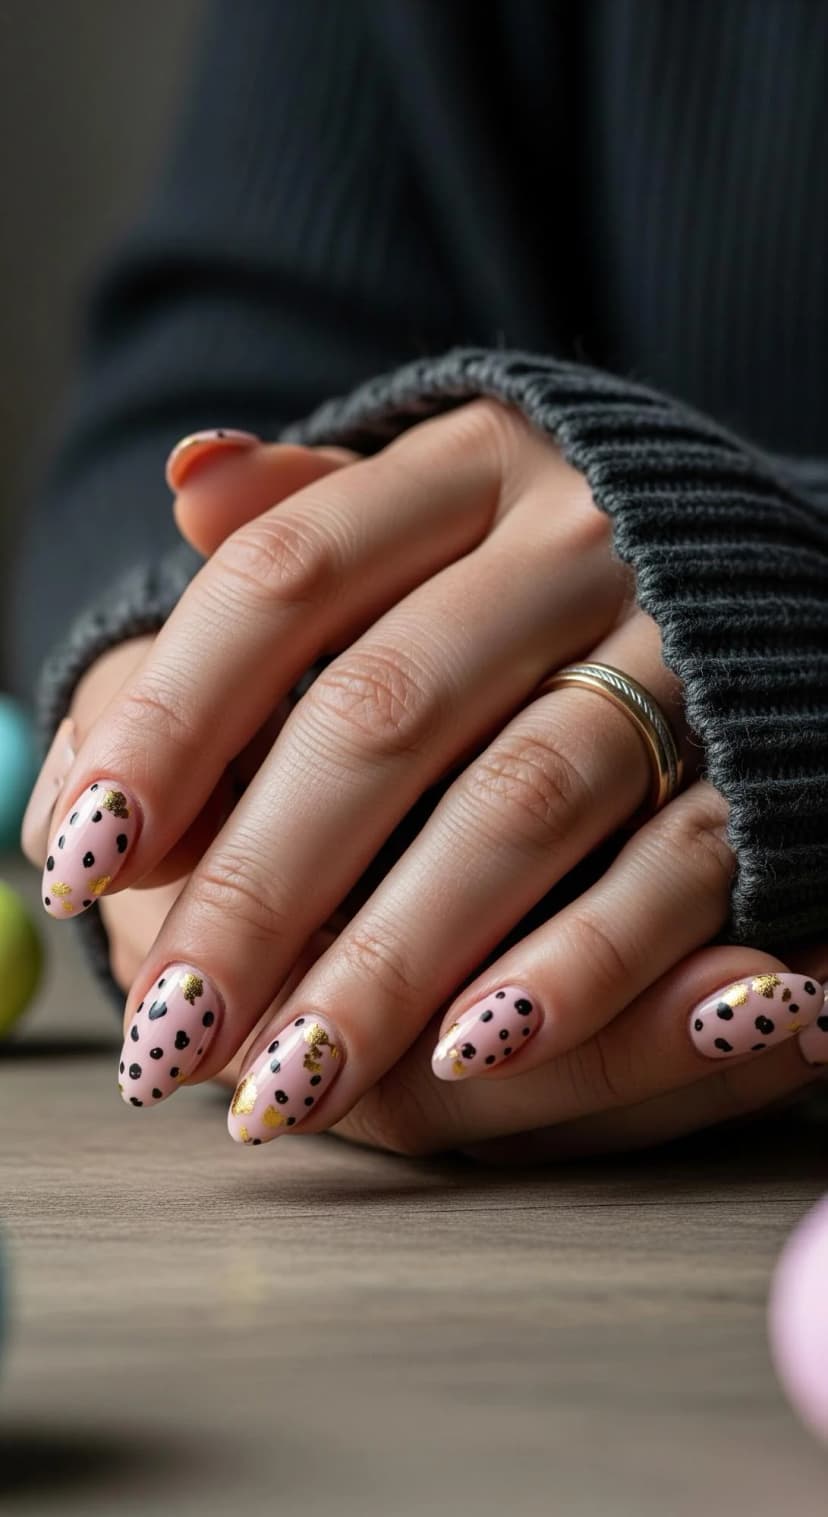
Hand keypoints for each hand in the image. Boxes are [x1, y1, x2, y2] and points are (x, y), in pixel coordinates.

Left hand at [29, 404, 826, 1140]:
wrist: (764, 564)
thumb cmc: (543, 561)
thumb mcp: (433, 506)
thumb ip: (305, 516)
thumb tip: (184, 476)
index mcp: (464, 466)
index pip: (281, 582)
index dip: (170, 724)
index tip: (74, 857)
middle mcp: (571, 538)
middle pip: (380, 712)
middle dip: (261, 885)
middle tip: (168, 1029)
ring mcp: (676, 642)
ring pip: (517, 806)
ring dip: (394, 956)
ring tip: (288, 1083)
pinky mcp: (759, 751)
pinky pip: (673, 865)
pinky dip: (575, 964)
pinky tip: (472, 1052)